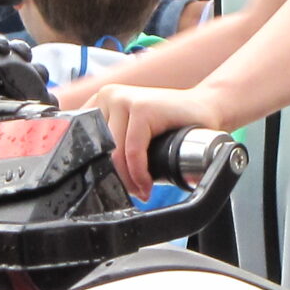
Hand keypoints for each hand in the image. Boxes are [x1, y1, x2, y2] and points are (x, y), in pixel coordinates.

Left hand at [81, 83, 227, 196]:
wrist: (207, 110)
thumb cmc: (171, 126)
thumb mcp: (132, 134)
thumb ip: (111, 144)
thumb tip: (91, 174)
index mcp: (100, 102)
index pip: (82, 141)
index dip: (93, 167)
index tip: (108, 185)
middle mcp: (108, 96)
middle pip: (98, 150)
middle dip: (114, 178)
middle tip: (131, 192)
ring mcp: (124, 99)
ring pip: (114, 152)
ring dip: (128, 180)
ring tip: (141, 190)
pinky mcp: (142, 108)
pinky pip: (132, 150)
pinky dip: (139, 173)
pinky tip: (146, 183)